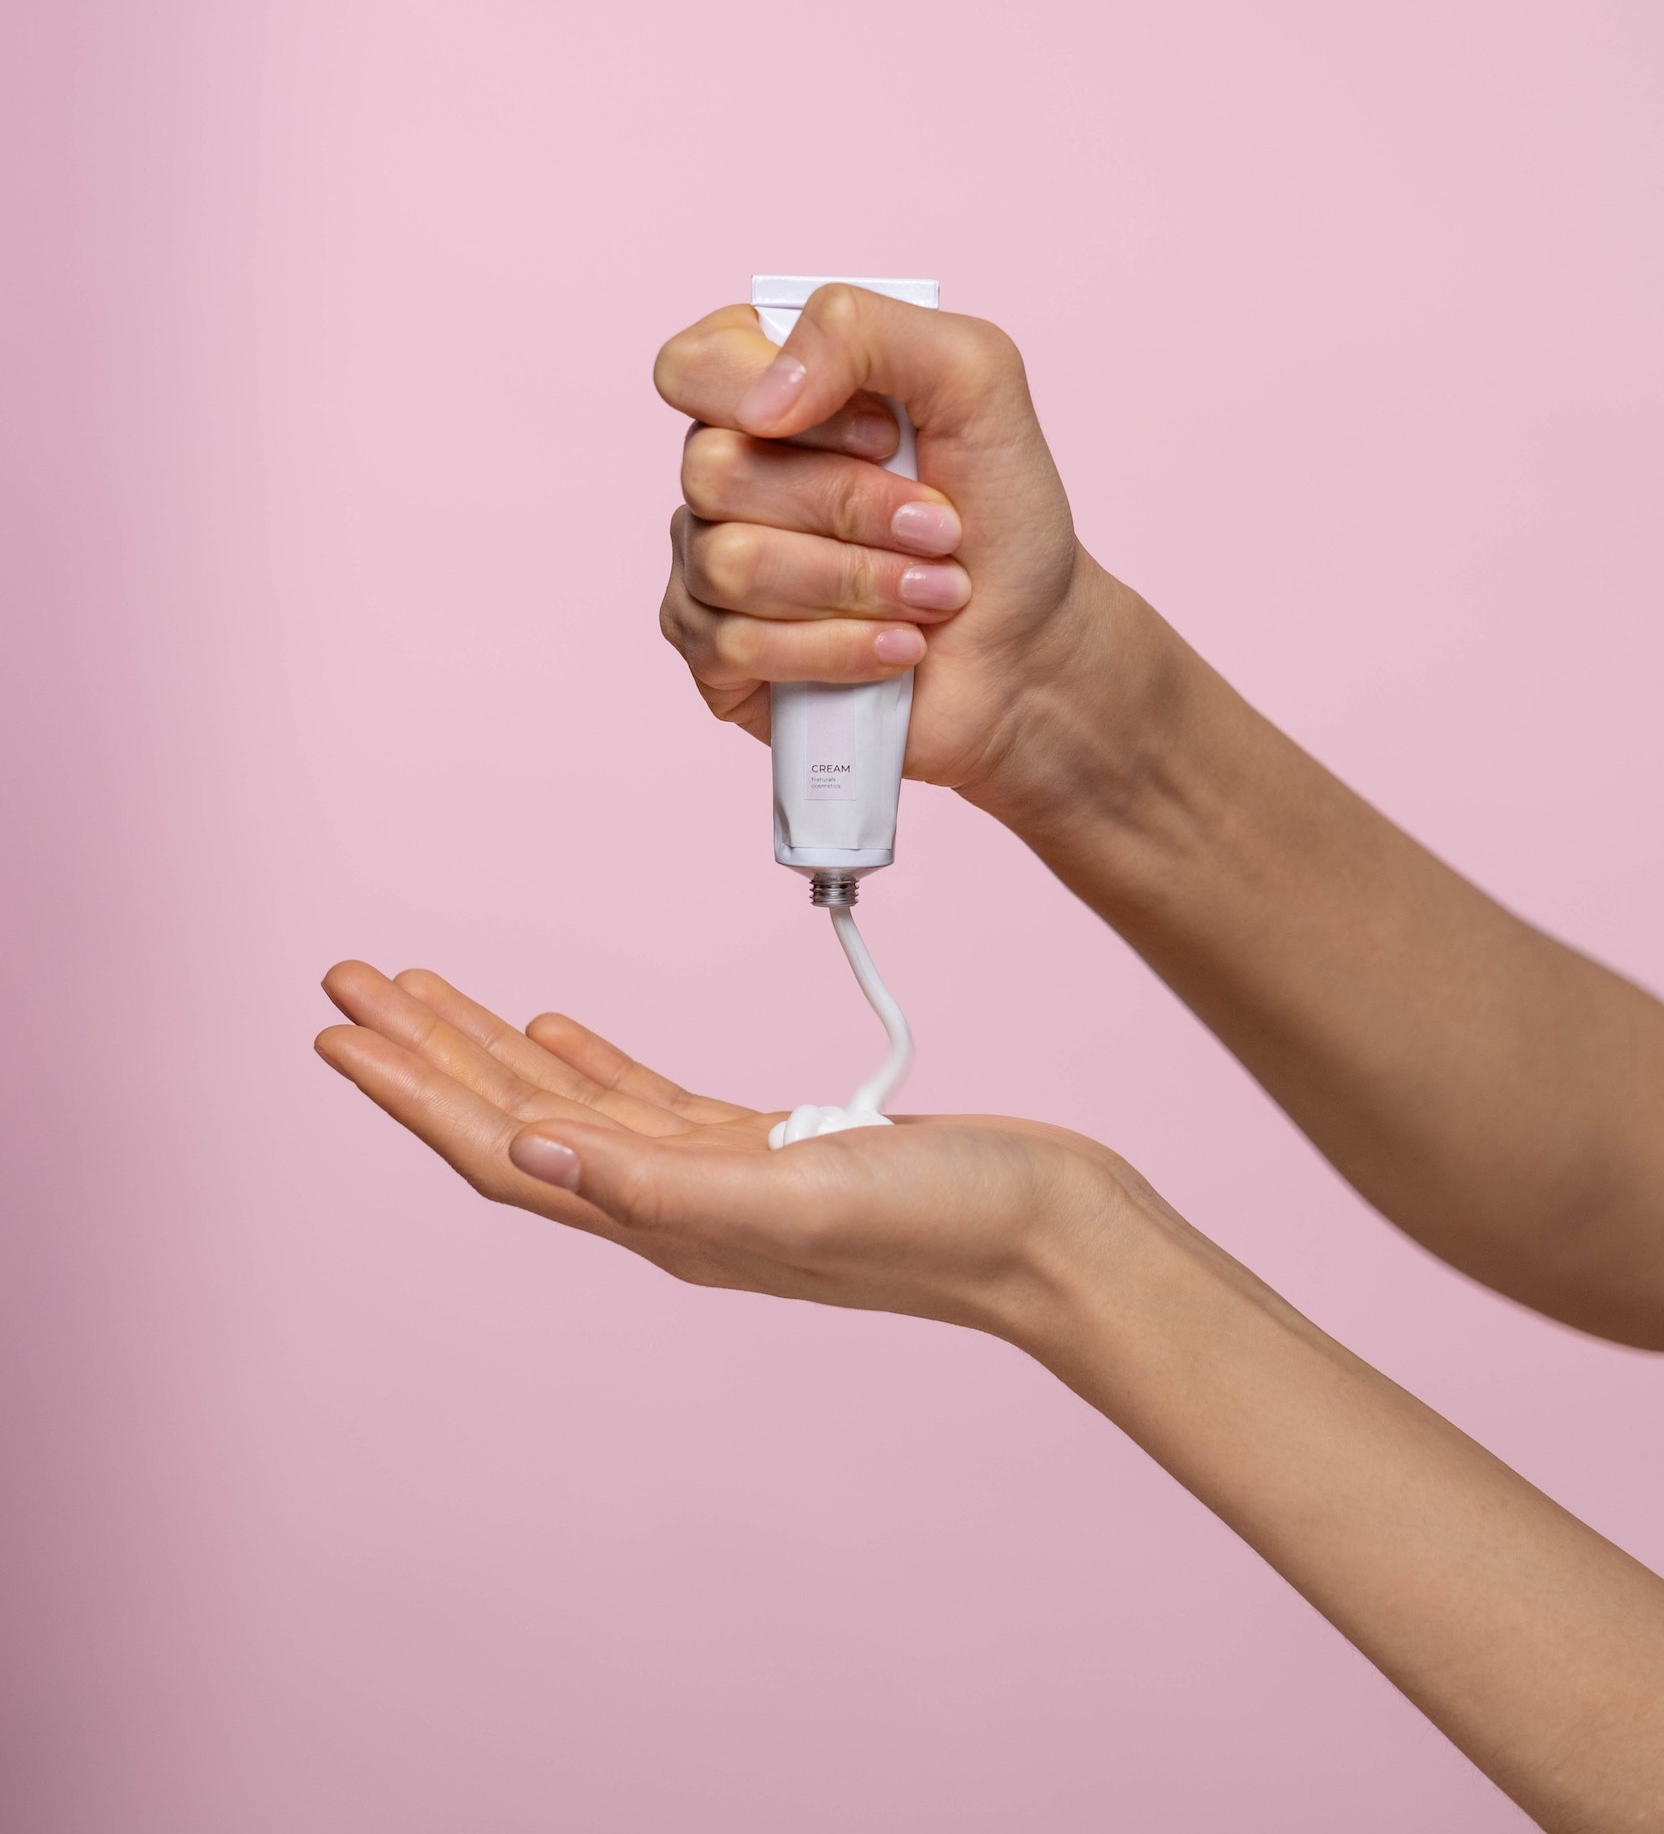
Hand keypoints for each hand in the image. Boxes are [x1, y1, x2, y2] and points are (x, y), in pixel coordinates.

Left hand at [314, 960, 1128, 1333]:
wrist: (1050, 1233)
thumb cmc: (943, 1221)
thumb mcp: (796, 1198)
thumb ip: (660, 1184)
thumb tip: (524, 1155)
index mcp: (662, 1219)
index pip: (502, 1150)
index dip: (413, 1092)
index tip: (335, 1031)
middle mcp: (669, 1203)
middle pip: (514, 1118)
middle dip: (426, 1049)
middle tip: (349, 977)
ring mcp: (714, 1178)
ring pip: (569, 1101)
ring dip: (490, 1044)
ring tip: (423, 989)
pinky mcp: (763, 1147)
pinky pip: (643, 1100)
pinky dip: (588, 1058)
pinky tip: (556, 1029)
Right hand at [654, 288, 1140, 808]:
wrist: (1032, 640)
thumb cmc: (999, 509)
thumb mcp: (972, 377)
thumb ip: (864, 329)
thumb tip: (765, 403)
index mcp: (764, 390)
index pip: (693, 366)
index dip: (784, 401)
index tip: (886, 434)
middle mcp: (722, 474)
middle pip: (715, 470)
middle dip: (852, 504)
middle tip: (938, 528)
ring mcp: (708, 568)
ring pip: (730, 562)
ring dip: (860, 581)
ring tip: (933, 593)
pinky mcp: (718, 658)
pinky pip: (738, 648)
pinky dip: (841, 647)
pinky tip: (898, 647)